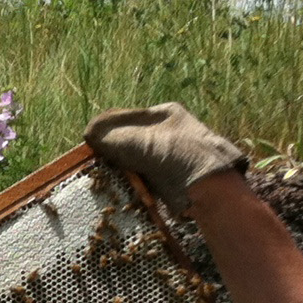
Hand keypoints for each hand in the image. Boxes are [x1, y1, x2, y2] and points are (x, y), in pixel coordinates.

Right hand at [83, 101, 246, 212]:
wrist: (212, 188)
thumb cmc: (177, 156)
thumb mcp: (141, 141)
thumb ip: (112, 136)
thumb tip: (89, 133)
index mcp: (166, 114)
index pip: (128, 118)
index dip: (107, 129)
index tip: (89, 141)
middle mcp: (171, 133)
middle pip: (132, 141)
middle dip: (115, 151)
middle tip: (96, 161)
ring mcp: (174, 158)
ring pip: (138, 162)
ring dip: (123, 170)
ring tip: (105, 176)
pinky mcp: (174, 182)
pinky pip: (147, 181)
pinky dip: (135, 184)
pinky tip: (123, 189)